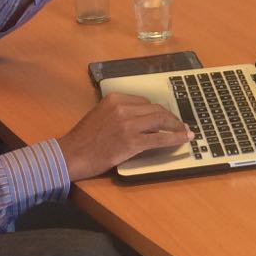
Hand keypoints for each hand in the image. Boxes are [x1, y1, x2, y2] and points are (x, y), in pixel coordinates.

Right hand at [57, 93, 189, 180]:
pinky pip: (159, 138)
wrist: (70, 155)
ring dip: (176, 127)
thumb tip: (142, 119)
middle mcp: (123, 108)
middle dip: (170, 118)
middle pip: (155, 110)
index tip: (166, 117)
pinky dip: (174, 138)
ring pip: (160, 121)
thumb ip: (120, 112)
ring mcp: (128, 125)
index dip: (159, 111)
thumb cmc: (83, 139)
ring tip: (185, 132)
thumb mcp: (101, 115)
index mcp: (115, 99)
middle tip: (180, 125)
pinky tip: (183, 139)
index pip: (145, 102)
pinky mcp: (131, 142)